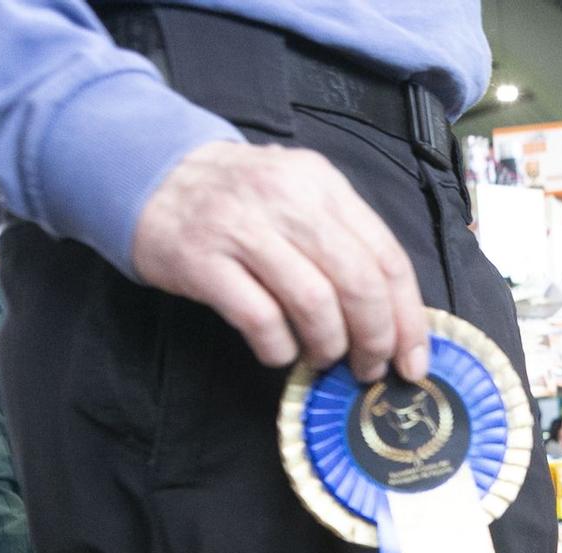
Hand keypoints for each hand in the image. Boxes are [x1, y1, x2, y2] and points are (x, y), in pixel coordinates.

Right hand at [131, 141, 429, 382]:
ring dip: (328, 346)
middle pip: (358, 283)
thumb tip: (393, 321)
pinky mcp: (202, 260)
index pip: (387, 258)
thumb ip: (344, 244)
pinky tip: (280, 352)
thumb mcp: (299, 198)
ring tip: (324, 359)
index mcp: (323, 185)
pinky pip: (259, 318)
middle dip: (375, 339)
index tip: (413, 360)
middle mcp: (288, 200)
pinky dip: (279, 348)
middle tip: (369, 369)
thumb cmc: (239, 200)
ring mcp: (243, 228)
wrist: (149, 173)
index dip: (408, 318)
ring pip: (314, 302)